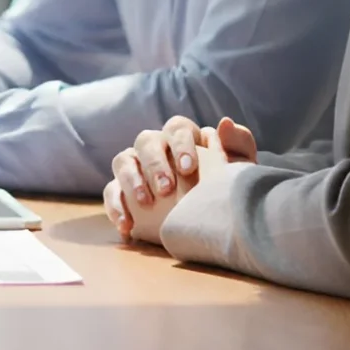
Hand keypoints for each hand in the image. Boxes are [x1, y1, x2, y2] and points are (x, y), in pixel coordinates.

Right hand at [107, 116, 257, 245]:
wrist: (213, 218)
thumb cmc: (225, 188)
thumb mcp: (238, 169)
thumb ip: (237, 144)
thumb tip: (224, 122)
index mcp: (183, 137)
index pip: (177, 127)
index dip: (181, 144)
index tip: (189, 168)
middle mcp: (155, 147)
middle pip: (146, 141)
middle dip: (155, 163)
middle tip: (166, 188)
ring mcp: (135, 167)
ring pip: (123, 161)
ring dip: (131, 179)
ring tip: (144, 202)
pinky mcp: (121, 190)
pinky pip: (111, 191)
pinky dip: (116, 207)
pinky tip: (127, 227)